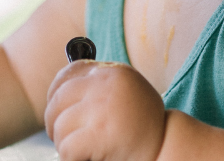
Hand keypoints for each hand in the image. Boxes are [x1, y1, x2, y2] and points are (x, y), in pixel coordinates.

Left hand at [45, 61, 166, 160]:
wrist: (168, 148)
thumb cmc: (145, 128)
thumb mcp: (127, 96)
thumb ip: (100, 88)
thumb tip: (58, 91)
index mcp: (115, 72)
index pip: (70, 72)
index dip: (56, 92)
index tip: (57, 109)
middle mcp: (107, 84)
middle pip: (59, 99)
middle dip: (55, 122)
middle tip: (65, 137)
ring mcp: (101, 108)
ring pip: (60, 126)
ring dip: (65, 143)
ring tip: (82, 150)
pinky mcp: (98, 134)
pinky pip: (67, 147)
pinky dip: (71, 158)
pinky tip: (85, 158)